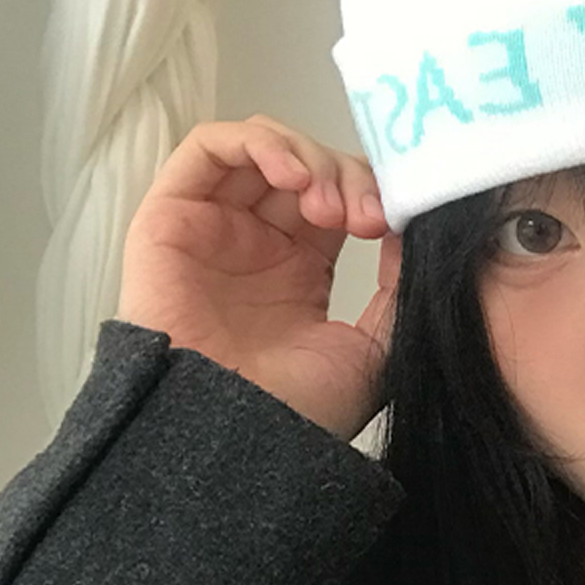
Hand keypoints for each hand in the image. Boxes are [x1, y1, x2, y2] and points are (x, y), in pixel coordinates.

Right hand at [116, 114, 399, 439]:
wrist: (236, 441)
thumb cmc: (300, 410)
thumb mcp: (377, 345)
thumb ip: (402, 283)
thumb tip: (414, 223)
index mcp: (301, 268)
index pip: (342, 194)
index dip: (372, 193)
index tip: (396, 222)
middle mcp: (256, 241)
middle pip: (309, 166)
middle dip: (347, 177)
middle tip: (365, 217)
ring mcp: (214, 227)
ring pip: (264, 147)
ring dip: (308, 157)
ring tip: (327, 203)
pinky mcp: (171, 217)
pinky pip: (208, 147)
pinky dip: (257, 143)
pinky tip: (292, 176)